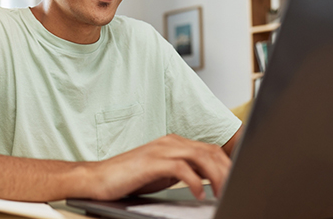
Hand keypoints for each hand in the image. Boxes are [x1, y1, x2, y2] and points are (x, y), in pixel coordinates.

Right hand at [89, 134, 230, 200]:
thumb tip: (209, 179)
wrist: (99, 178)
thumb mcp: (163, 173)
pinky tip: (199, 193)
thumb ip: (185, 170)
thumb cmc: (129, 178)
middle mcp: (169, 142)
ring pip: (200, 157)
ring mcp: (160, 150)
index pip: (210, 150)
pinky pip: (181, 168)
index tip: (237, 182)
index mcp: (174, 143)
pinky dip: (194, 181)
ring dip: (216, 175)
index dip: (227, 165)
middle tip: (235, 189)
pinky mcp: (151, 162)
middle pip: (209, 152)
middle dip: (227, 171)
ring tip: (222, 192)